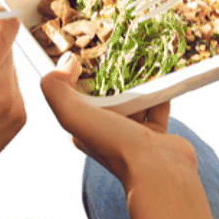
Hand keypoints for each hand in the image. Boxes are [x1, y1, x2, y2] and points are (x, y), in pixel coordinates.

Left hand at [40, 51, 194, 186]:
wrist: (159, 172)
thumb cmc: (114, 144)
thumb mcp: (74, 115)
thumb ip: (57, 89)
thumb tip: (66, 61)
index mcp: (83, 129)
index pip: (75, 97)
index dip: (77, 76)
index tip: (84, 51)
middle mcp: (106, 132)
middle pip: (105, 96)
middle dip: (109, 75)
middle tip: (114, 47)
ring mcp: (132, 134)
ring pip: (132, 99)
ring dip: (135, 81)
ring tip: (138, 55)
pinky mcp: (156, 134)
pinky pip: (156, 106)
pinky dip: (159, 90)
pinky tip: (161, 72)